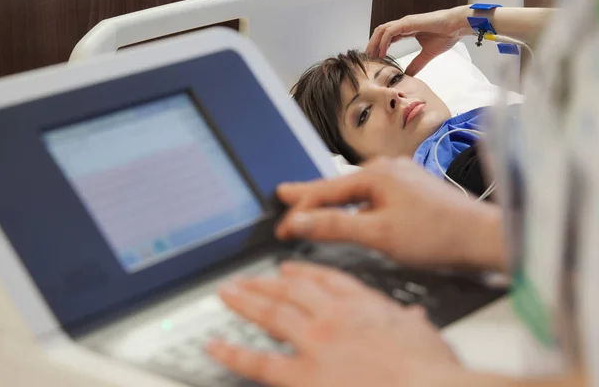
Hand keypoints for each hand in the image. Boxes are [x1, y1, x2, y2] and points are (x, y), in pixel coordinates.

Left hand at [206, 261, 461, 386]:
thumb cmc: (430, 371)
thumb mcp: (425, 337)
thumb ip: (412, 324)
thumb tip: (414, 317)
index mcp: (363, 305)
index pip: (326, 280)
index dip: (302, 273)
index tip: (287, 270)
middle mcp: (334, 317)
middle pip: (291, 291)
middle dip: (264, 284)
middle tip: (244, 280)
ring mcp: (315, 343)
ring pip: (271, 315)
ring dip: (245, 302)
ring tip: (226, 294)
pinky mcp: (302, 375)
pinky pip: (259, 362)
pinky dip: (233, 353)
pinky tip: (215, 346)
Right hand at [276, 157, 505, 271]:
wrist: (483, 237)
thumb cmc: (437, 235)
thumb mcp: (379, 234)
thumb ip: (335, 226)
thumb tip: (299, 221)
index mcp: (376, 174)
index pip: (324, 191)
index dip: (299, 209)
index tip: (281, 225)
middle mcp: (387, 168)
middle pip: (339, 185)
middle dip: (311, 195)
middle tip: (284, 196)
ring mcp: (402, 176)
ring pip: (357, 190)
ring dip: (334, 200)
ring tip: (313, 204)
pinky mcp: (412, 188)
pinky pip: (374, 194)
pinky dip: (357, 203)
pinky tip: (354, 210)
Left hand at [366, 6, 470, 75]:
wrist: (456, 26)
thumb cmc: (446, 35)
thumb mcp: (427, 54)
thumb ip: (416, 64)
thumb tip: (408, 75)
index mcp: (406, 30)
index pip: (386, 37)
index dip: (378, 48)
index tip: (374, 61)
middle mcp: (403, 25)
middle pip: (380, 33)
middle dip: (372, 46)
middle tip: (367, 60)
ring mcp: (405, 22)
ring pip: (381, 30)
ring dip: (374, 44)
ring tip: (371, 57)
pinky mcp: (408, 22)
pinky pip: (390, 32)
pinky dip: (383, 42)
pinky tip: (382, 53)